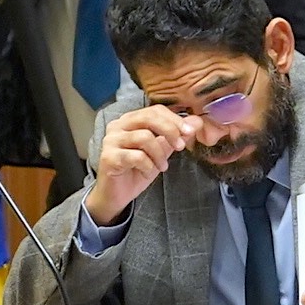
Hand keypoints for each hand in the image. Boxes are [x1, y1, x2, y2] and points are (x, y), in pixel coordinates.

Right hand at [85, 102, 190, 224]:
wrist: (117, 193)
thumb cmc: (137, 170)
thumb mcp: (161, 151)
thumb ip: (176, 136)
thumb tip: (196, 122)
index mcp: (130, 120)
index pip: (155, 110)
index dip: (174, 119)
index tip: (189, 132)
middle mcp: (118, 126)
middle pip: (148, 118)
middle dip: (170, 131)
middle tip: (180, 146)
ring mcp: (111, 141)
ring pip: (144, 137)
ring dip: (159, 154)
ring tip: (162, 166)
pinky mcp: (108, 157)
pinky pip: (136, 156)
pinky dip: (148, 165)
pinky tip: (148, 172)